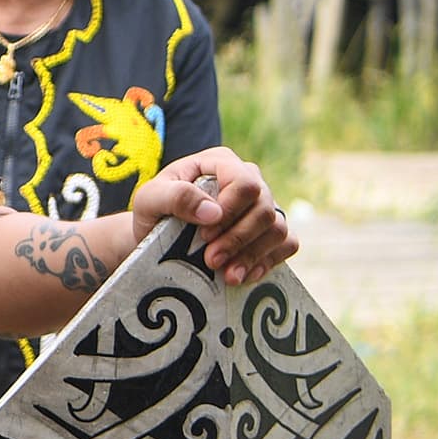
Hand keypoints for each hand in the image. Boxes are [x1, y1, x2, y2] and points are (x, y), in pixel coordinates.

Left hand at [132, 149, 298, 286]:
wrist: (155, 237)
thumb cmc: (154, 211)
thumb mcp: (150, 199)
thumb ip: (176, 197)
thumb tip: (213, 212)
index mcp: (221, 163)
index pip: (244, 182)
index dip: (230, 211)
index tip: (204, 235)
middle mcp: (248, 179)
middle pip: (263, 208)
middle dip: (238, 239)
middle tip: (212, 261)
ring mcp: (262, 205)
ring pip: (278, 228)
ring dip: (254, 255)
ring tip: (228, 276)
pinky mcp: (269, 231)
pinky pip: (287, 244)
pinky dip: (269, 261)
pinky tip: (244, 275)